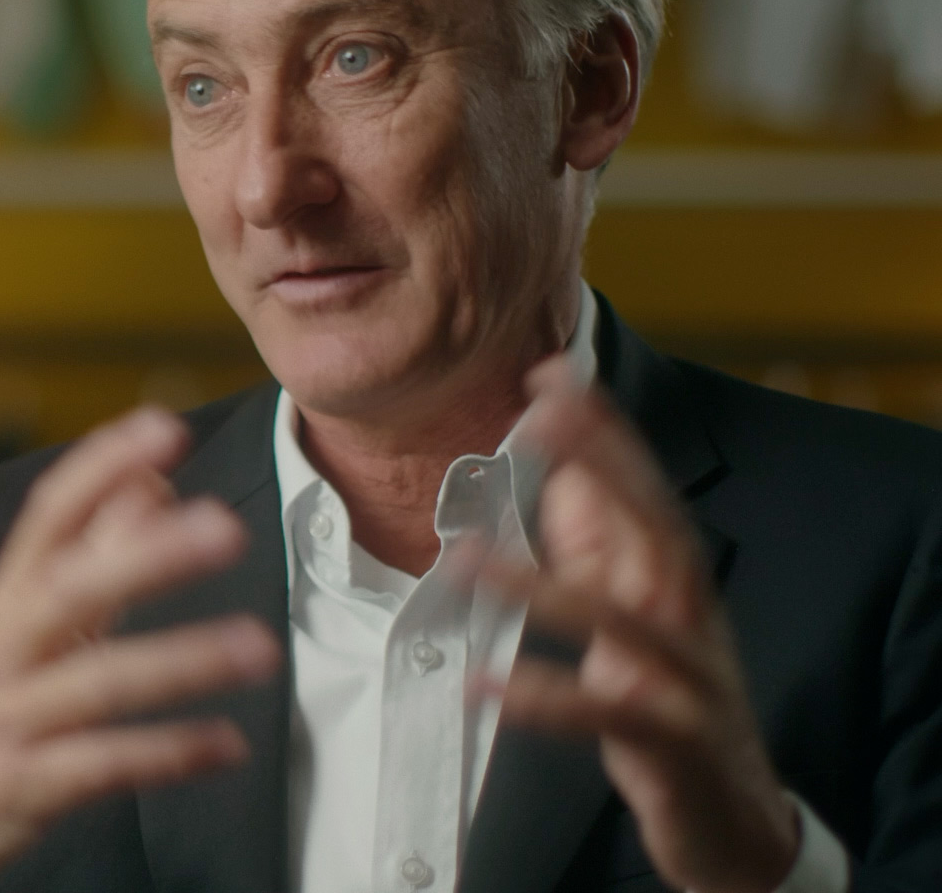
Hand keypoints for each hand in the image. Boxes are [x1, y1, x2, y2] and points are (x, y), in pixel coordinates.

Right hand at [0, 408, 283, 892]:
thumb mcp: (26, 628)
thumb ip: (93, 555)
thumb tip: (153, 484)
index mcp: (4, 601)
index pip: (48, 516)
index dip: (102, 468)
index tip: (164, 428)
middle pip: (69, 588)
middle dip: (147, 555)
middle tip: (225, 528)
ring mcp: (7, 719)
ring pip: (97, 682)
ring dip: (183, 659)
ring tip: (259, 648)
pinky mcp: (24, 787)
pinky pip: (104, 765)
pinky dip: (169, 752)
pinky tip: (227, 743)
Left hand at [484, 358, 798, 892]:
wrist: (733, 822)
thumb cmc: (666, 707)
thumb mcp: (630, 618)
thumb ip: (598, 552)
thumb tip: (560, 476)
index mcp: (675, 582)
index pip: (642, 488)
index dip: (600, 430)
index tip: (548, 372)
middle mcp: (690, 617)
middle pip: (652, 526)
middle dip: (600, 463)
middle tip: (537, 412)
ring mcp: (688, 679)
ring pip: (621, 619)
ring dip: (540, 585)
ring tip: (461, 559)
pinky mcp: (673, 742)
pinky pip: (605, 714)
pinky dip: (543, 698)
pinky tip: (481, 684)